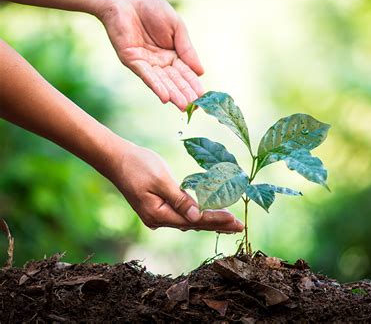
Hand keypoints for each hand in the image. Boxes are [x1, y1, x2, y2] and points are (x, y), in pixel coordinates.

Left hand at [98, 0, 204, 110]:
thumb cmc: (152, 9)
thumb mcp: (177, 28)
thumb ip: (187, 50)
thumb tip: (201, 72)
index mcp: (173, 54)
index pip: (185, 72)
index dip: (193, 83)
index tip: (203, 96)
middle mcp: (160, 62)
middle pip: (175, 80)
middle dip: (185, 93)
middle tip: (194, 107)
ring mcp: (146, 63)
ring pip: (162, 82)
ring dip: (173, 94)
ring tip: (183, 106)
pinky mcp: (132, 61)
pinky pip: (146, 75)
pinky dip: (156, 86)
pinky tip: (165, 97)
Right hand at [111, 143, 243, 232]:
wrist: (115, 158)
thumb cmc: (137, 165)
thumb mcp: (161, 180)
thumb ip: (180, 199)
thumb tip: (197, 216)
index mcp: (158, 215)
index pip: (194, 220)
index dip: (216, 220)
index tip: (235, 220)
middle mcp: (157, 220)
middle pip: (193, 225)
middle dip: (217, 225)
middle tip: (240, 227)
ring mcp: (156, 216)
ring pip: (188, 221)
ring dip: (209, 222)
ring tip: (229, 224)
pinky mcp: (156, 209)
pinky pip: (181, 216)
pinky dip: (196, 216)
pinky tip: (208, 217)